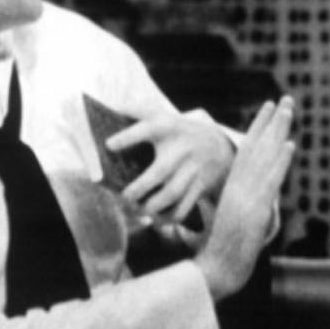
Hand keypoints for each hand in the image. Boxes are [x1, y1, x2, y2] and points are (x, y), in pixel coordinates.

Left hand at [108, 112, 235, 222]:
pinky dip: (168, 218)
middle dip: (139, 188)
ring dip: (151, 207)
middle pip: (160, 171)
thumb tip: (113, 109)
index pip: (148, 128)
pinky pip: (183, 208)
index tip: (109, 145)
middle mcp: (181, 149)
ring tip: (137, 210)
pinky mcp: (199, 187)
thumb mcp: (163, 116)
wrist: (219, 146)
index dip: (128, 136)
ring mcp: (192, 169)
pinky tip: (156, 219)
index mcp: (169, 127)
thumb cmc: (179, 132)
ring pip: (172, 194)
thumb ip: (138, 110)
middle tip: (125, 196)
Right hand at [195, 98, 295, 300]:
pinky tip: (290, 144)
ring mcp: (245, 198)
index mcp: (231, 189)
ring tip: (289, 109)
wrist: (213, 273)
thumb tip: (251, 200)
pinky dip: (280, 162)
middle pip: (256, 147)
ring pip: (264, 157)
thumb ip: (236, 207)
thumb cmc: (217, 254)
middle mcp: (237, 188)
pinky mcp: (253, 211)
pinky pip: (270, 181)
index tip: (268, 108)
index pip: (246, 151)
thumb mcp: (226, 223)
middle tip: (286, 99)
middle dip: (272, 122)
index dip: (258, 129)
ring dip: (278, 132)